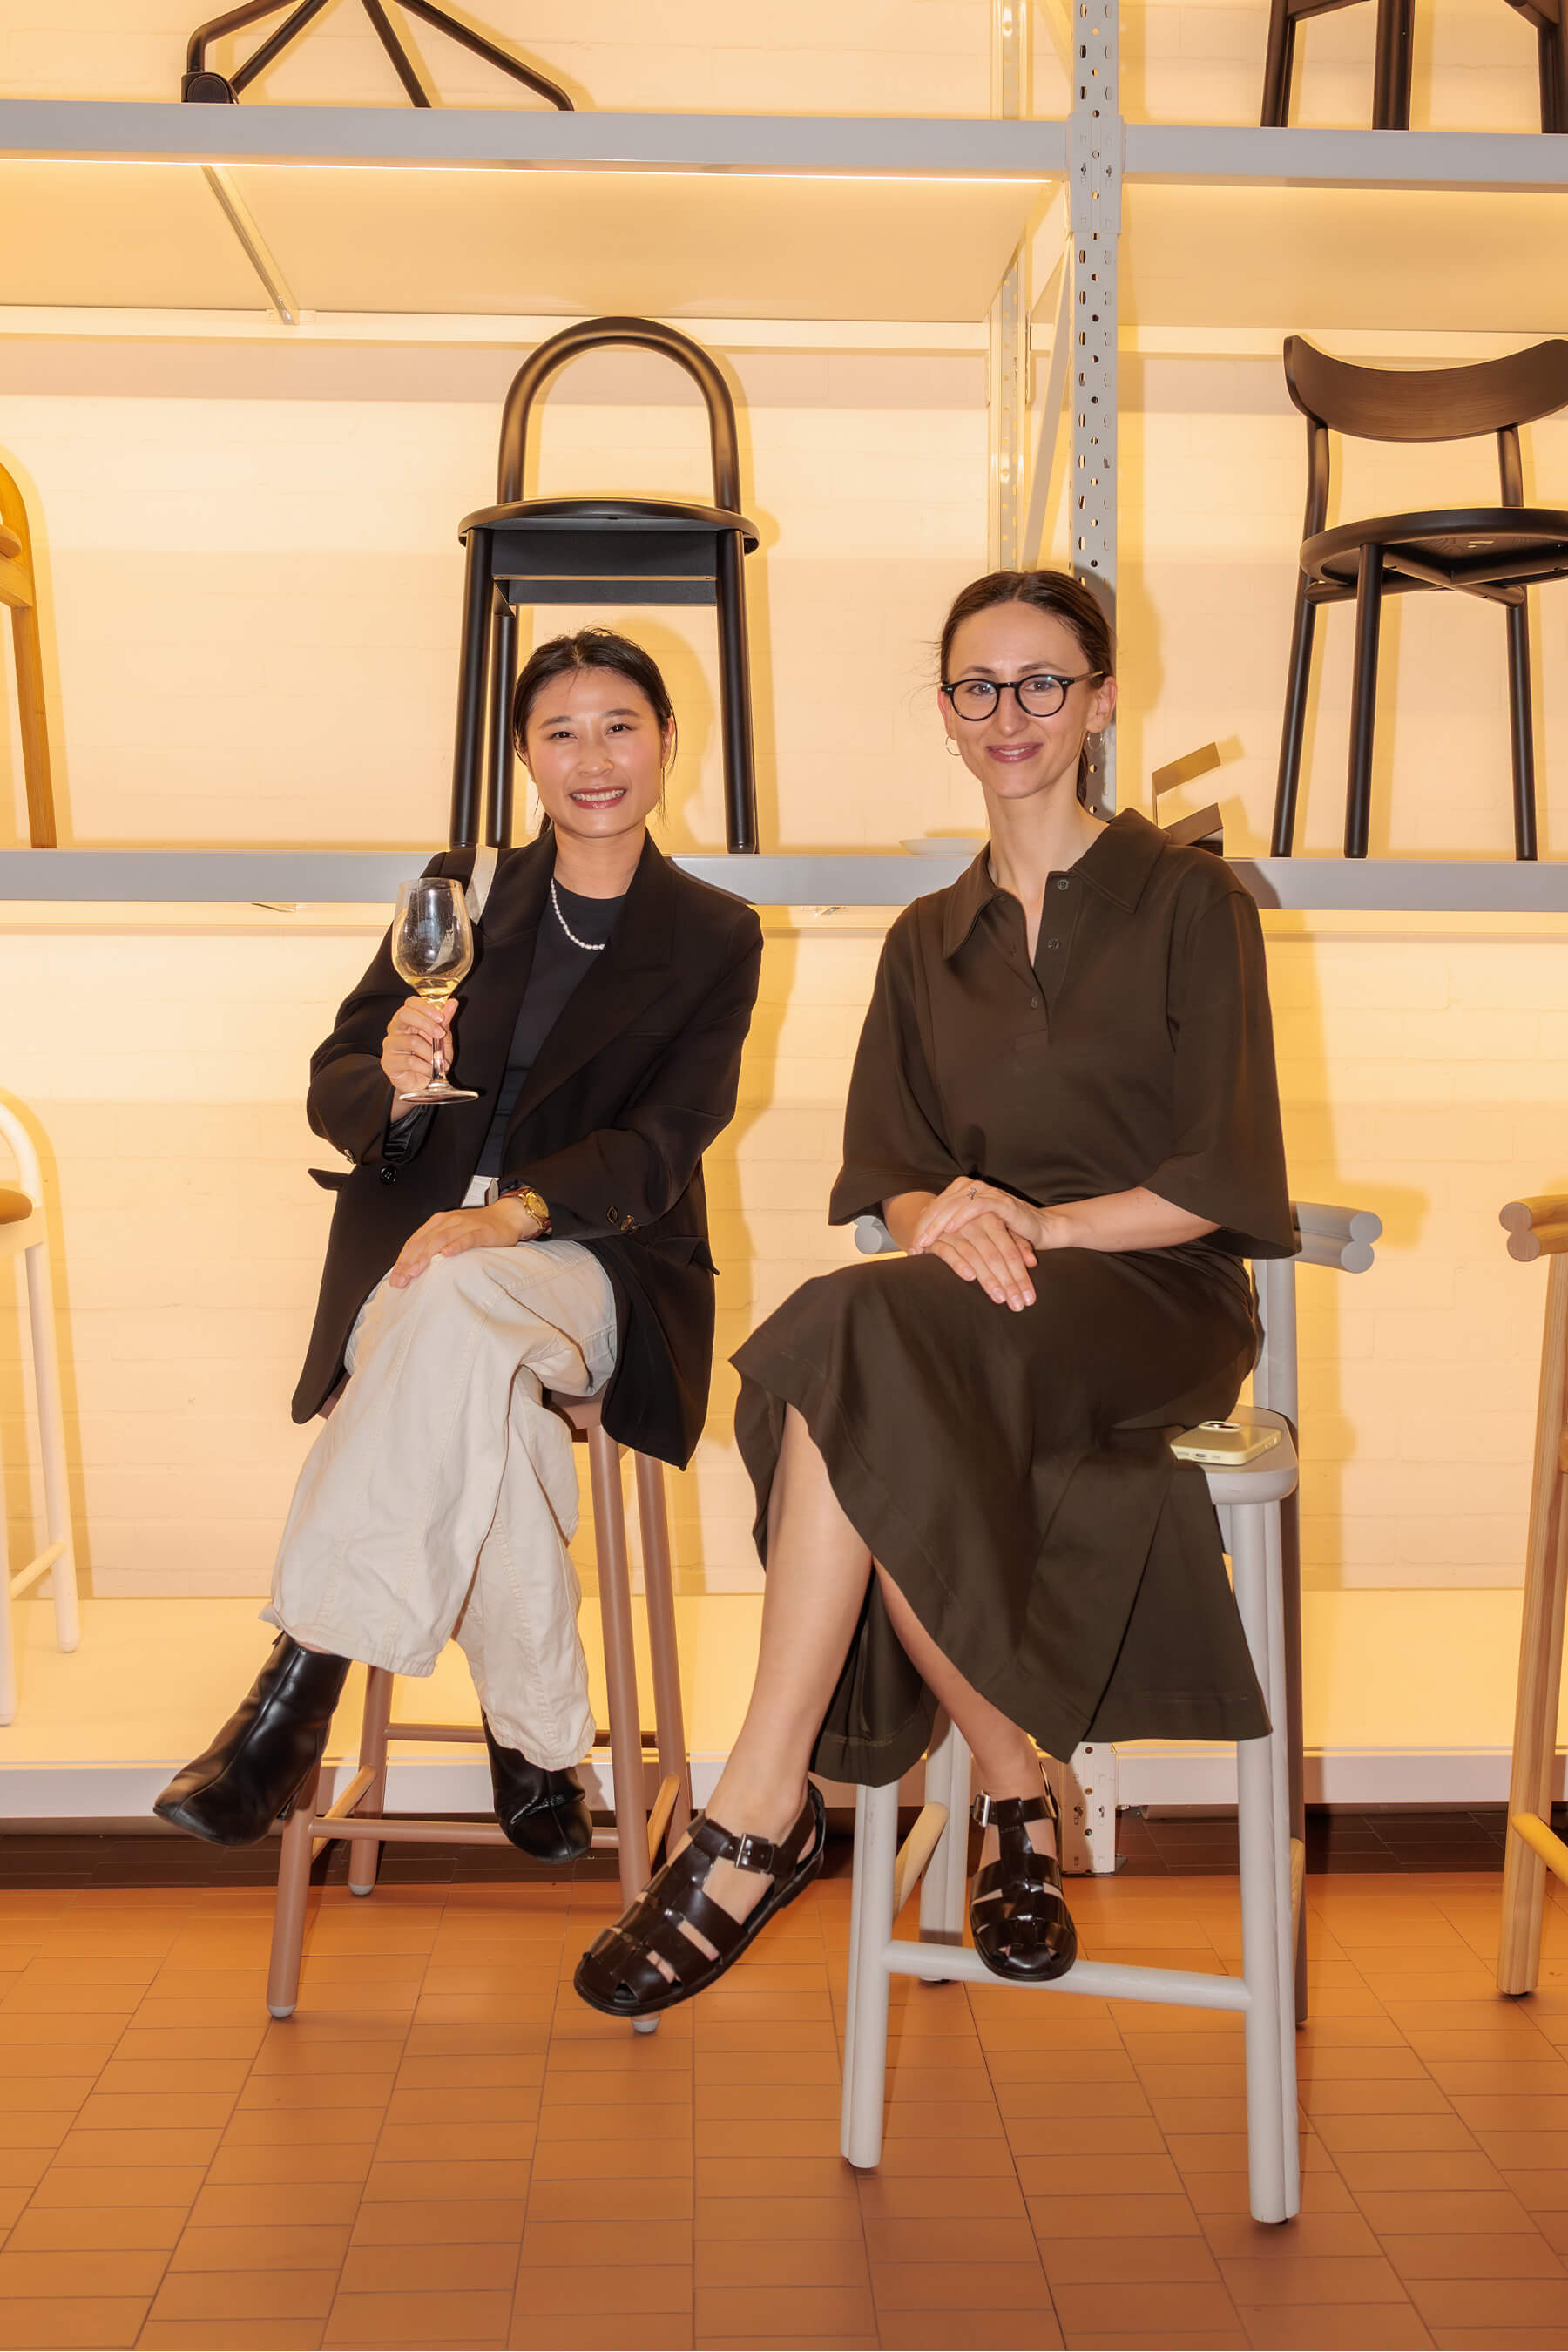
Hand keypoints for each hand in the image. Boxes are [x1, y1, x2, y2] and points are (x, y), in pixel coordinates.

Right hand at [381, 995, 455, 1098]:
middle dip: (426, 1023)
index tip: (441, 1017)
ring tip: (438, 1062)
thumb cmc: (429, 1060)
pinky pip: (409, 1061)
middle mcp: (395, 1029)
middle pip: (404, 1014)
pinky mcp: (388, 1062)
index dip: (426, 1008)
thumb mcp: (441, 1040)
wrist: (421, 1084)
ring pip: (411, 1041)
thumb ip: (445, 1021)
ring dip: (431, 1053)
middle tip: (440, 1035)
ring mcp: (390, 1045)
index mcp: (407, 1020)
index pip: (411, 1003)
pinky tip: (431, 1071)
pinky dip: (426, 1067)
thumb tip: (453, 1003)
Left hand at [387, 1198, 540, 1288]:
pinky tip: (447, 1254)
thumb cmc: (478, 1228)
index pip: (415, 1242)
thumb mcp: (453, 1235)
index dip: (403, 1260)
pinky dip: (456, 1246)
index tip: (395, 1278)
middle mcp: (448, 1221)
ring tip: (416, 1271)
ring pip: (441, 1239)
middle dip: (410, 1262)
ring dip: (426, 1256)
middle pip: (424, 1242)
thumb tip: (416, 1270)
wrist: (507, 1216)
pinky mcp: (481, 1230)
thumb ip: (436, 1247)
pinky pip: (467, 1238)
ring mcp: (464, 1225)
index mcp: (438, 1223)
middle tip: (402, 1279)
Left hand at [910, 1178, 1049, 1256]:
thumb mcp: (974, 1234)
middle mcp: (974, 1189)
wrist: (1040, 1232)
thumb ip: (951, 1232)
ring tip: (926, 1240)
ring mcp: (988, 1193)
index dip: (921, 1228)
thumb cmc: (1005, 1235)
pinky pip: (977, 1205)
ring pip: (955, 1204)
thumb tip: (920, 1242)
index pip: (935, 1208)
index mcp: (963, 1193)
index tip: (910, 1249)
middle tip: (913, 1246)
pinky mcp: (1002, 1202)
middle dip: (925, 1227)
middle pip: (941, 1205)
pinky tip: (951, 1228)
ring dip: (938, 1223)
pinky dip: (962, 1216)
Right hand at [923, 1210, 1037, 1311]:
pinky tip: (970, 1277)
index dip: (1021, 1275)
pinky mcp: (935, 1239)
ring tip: (1000, 1299)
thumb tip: (1033, 1263)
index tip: (1029, 1298)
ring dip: (988, 1279)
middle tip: (1017, 1305)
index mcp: (991, 1219)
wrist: (937, 1215)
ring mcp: (954, 1230)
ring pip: (974, 1256)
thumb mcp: (998, 1230)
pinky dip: (958, 1263)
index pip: (1010, 1251)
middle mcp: (973, 1223)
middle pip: (994, 1256)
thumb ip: (1017, 1243)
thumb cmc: (973, 1227)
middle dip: (1008, 1282)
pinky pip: (947, 1251)